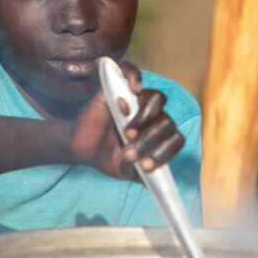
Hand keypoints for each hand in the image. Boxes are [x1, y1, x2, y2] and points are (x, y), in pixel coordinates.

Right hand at [63, 61, 184, 179]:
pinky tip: (135, 90)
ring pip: (156, 99)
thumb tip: (160, 185)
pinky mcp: (119, 86)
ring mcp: (137, 100)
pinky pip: (133, 71)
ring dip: (145, 117)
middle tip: (129, 153)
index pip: (176, 138)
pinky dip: (136, 76)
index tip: (145, 166)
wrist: (82, 148)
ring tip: (127, 132)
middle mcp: (154, 116)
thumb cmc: (108, 157)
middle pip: (166, 121)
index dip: (164, 152)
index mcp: (160, 135)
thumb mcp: (127, 171)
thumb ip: (144, 175)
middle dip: (149, 140)